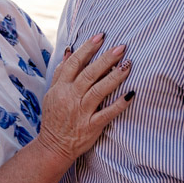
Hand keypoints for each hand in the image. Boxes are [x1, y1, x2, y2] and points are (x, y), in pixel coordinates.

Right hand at [38, 34, 133, 162]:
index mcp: (61, 88)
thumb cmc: (55, 117)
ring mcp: (81, 112)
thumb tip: (69, 50)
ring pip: (99, 90)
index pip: (75, 63)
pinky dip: (119, 104)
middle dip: (106, 59)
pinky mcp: (92, 126)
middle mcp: (71, 98)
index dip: (88, 48)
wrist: (53, 146)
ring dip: (115, 77)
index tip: (101, 36)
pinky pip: (107, 113)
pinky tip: (131, 94)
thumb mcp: (52, 93)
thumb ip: (61, 72)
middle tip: (121, 46)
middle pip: (89, 74)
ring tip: (128, 65)